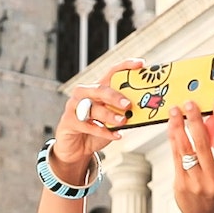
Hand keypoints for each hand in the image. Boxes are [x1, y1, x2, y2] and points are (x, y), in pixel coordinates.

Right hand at [49, 58, 143, 178]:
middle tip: (128, 104)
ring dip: (109, 115)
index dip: (126, 66)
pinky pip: (88, 126)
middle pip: (100, 89)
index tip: (141, 64)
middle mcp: (84, 94)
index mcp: (97, 89)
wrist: (77, 148)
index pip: (111, 73)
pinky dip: (104, 132)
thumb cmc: (96, 130)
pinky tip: (117, 135)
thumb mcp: (111, 119)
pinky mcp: (69, 122)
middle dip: (115, 96)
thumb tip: (145, 110)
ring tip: (123, 121)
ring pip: (92, 108)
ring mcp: (74, 107)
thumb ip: (123, 113)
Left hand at [168, 99, 213, 212]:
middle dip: (195, 121)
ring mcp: (197, 184)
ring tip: (176, 112)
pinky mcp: (182, 185)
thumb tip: (211, 119)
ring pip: (187, 150)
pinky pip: (177, 157)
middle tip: (190, 103)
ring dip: (180, 127)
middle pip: (204, 144)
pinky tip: (172, 128)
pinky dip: (174, 140)